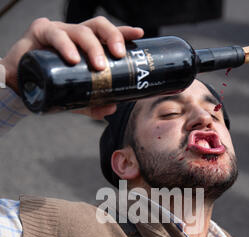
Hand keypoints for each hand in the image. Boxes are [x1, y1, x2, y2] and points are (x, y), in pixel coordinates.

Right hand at [0, 16, 143, 118]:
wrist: (20, 89)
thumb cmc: (50, 88)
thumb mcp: (76, 99)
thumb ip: (93, 104)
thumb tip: (112, 108)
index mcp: (85, 46)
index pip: (107, 35)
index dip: (123, 33)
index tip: (138, 34)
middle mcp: (74, 35)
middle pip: (97, 27)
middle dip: (112, 38)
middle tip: (119, 56)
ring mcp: (58, 32)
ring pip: (80, 30)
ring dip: (92, 46)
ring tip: (98, 66)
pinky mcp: (40, 32)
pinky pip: (55, 34)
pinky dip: (65, 46)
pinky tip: (72, 58)